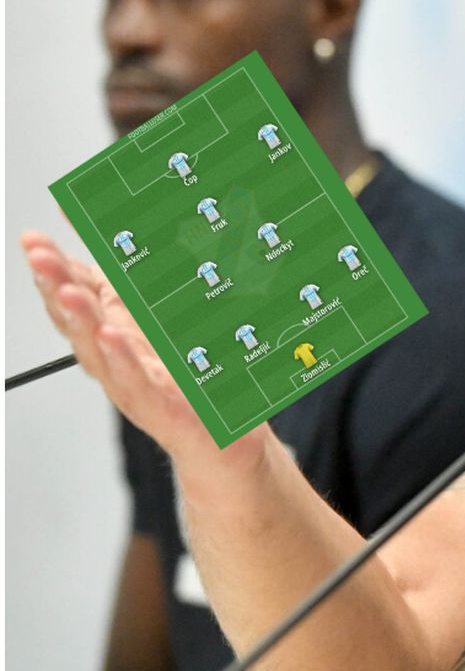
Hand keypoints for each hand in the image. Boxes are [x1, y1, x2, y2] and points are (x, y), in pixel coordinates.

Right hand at [19, 231, 267, 472]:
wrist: (224, 436)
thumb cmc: (193, 376)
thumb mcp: (168, 321)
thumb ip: (145, 286)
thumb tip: (134, 234)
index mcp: (115, 328)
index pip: (76, 295)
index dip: (53, 268)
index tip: (34, 239)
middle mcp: (116, 356)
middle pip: (76, 319)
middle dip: (54, 286)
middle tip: (38, 255)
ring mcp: (134, 383)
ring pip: (97, 350)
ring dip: (80, 320)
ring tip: (67, 292)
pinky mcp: (161, 409)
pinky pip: (136, 382)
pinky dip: (121, 359)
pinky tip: (112, 337)